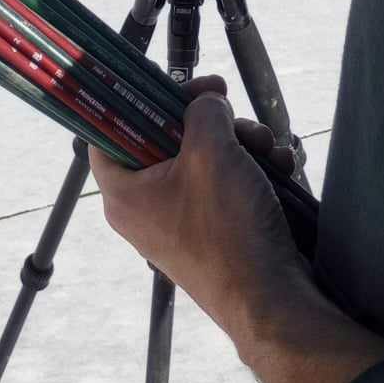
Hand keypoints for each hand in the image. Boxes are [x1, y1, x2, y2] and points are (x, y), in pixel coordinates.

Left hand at [89, 77, 309, 353]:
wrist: (271, 299)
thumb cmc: (228, 230)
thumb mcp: (210, 150)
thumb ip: (201, 110)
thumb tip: (206, 104)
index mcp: (124, 192)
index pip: (106, 131)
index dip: (134, 98)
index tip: (168, 82)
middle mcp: (145, 208)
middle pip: (164, 137)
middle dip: (208, 119)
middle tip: (230, 108)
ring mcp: (179, 222)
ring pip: (202, 157)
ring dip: (239, 142)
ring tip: (266, 147)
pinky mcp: (212, 231)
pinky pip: (223, 183)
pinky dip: (250, 168)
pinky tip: (277, 167)